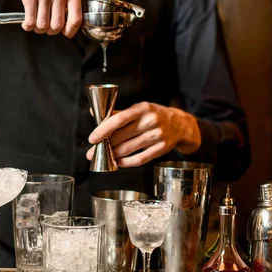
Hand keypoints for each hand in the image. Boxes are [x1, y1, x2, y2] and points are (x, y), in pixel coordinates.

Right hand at [0, 0, 81, 36]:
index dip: (71, 30)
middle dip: (51, 31)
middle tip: (46, 26)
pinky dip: (28, 26)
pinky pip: (30, 21)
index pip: (76, 18)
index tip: (66, 33)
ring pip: (43, 25)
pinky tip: (27, 22)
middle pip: (57, 26)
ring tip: (35, 23)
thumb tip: (71, 18)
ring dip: (38, 28)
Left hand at [86, 102, 201, 166]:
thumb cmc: (153, 115)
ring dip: (112, 155)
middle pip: (121, 136)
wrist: (180, 124)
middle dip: (104, 146)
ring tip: (102, 158)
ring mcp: (157, 136)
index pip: (119, 119)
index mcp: (142, 108)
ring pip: (128, 149)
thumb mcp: (139, 109)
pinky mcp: (162, 149)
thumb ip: (117, 112)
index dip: (103, 129)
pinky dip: (126, 162)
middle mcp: (150, 121)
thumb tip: (94, 111)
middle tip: (92, 152)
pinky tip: (117, 162)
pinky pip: (139, 159)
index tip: (92, 138)